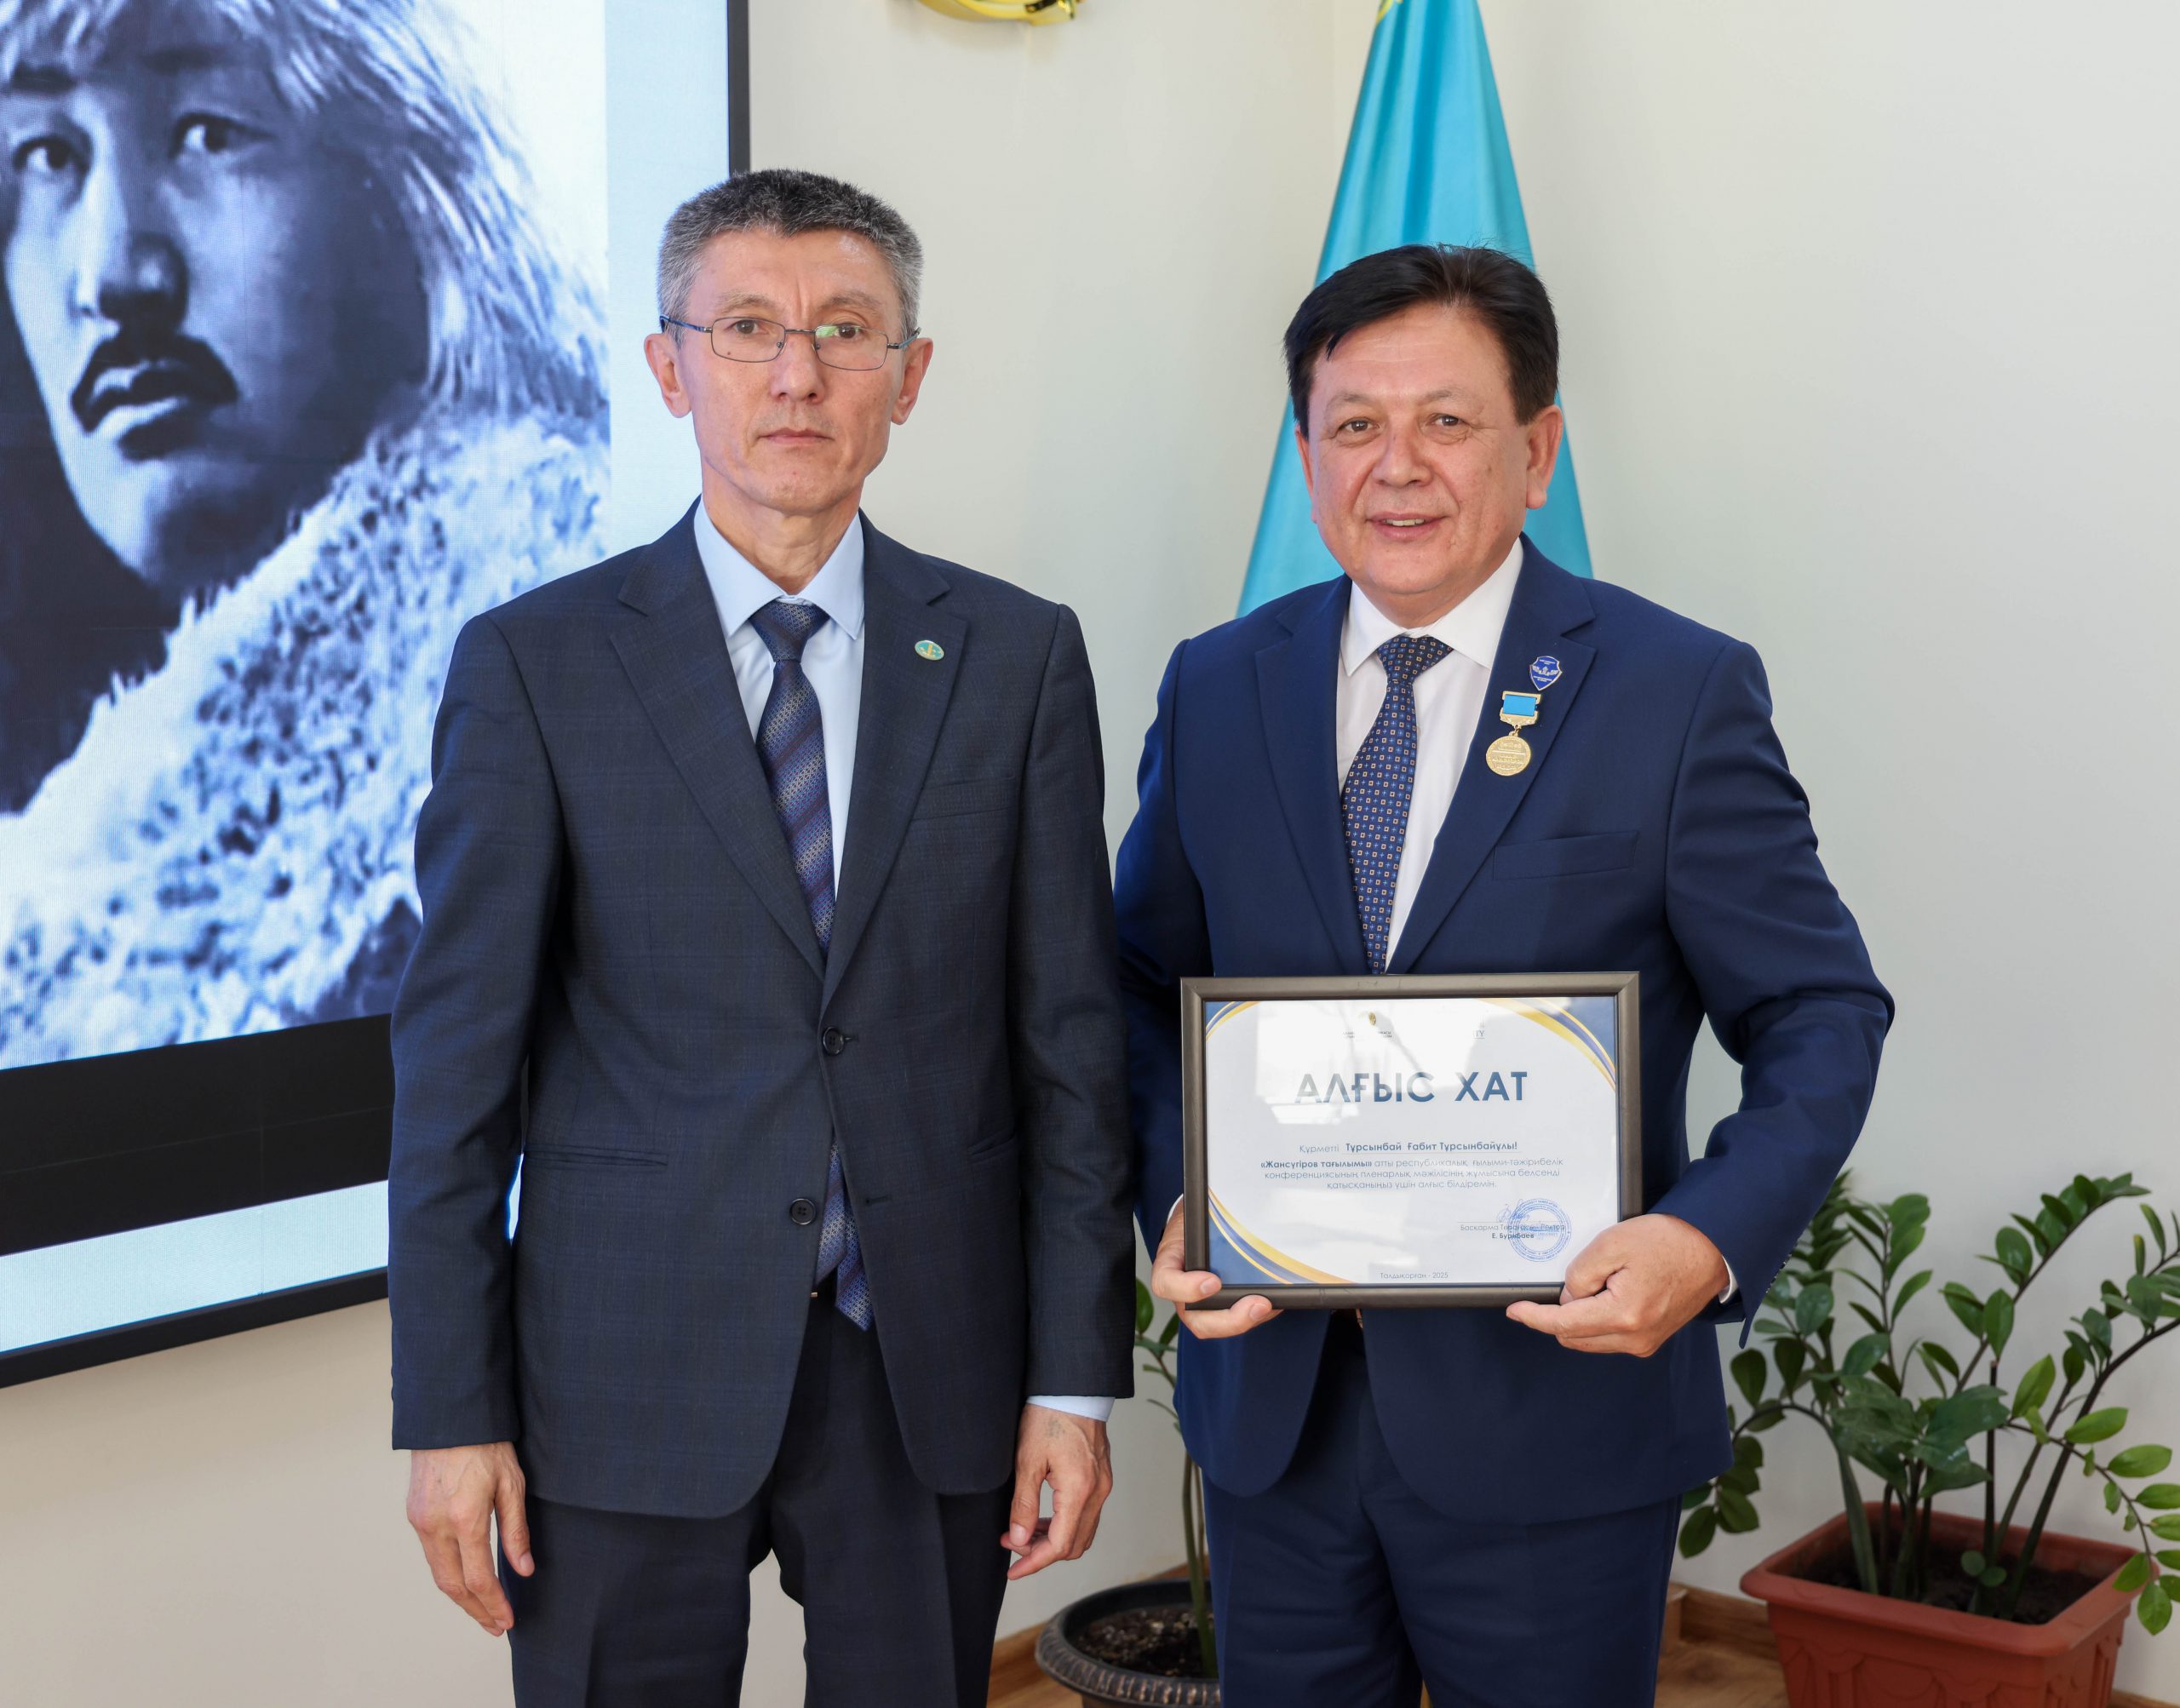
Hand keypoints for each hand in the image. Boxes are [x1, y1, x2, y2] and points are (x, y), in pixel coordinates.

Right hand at [407, 1441, 531, 1634]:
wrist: (449, 1417)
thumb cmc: (486, 1445)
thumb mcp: (512, 1484)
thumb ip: (516, 1530)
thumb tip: (524, 1569)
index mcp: (464, 1518)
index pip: (478, 1578)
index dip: (493, 1604)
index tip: (507, 1621)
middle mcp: (435, 1525)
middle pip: (453, 1585)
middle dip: (475, 1610)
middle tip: (495, 1626)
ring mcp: (420, 1521)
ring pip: (438, 1573)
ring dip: (460, 1596)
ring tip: (483, 1609)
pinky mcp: (414, 1514)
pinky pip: (431, 1554)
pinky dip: (448, 1573)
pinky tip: (465, 1579)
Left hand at [1002, 1406, 1113, 1579]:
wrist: (1073, 1388)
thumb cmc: (1049, 1417)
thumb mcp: (1027, 1461)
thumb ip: (1024, 1505)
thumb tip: (1019, 1541)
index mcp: (1079, 1490)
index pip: (1060, 1545)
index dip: (1034, 1563)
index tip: (1012, 1571)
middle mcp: (1098, 1492)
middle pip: (1074, 1545)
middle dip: (1042, 1553)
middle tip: (1012, 1544)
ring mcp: (1103, 1485)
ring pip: (1082, 1532)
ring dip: (1053, 1539)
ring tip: (1022, 1531)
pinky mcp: (1102, 1478)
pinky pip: (1087, 1515)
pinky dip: (1065, 1524)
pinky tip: (1042, 1517)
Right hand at [1149, 1201, 1280, 1339]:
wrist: (1199, 1225)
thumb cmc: (1195, 1221)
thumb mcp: (1192, 1214)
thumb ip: (1204, 1218)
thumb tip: (1235, 1207)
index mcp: (1169, 1266)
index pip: (1165, 1284)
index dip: (1186, 1289)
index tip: (1212, 1282)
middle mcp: (1183, 1293)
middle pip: (1197, 1320)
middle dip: (1229, 1320)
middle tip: (1257, 1304)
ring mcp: (1203, 1304)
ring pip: (1219, 1326)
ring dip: (1248, 1320)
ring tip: (1270, 1304)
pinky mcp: (1224, 1307)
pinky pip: (1239, 1319)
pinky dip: (1259, 1315)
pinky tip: (1276, 1302)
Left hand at [1504, 1213, 1729, 1356]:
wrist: (1711, 1249)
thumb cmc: (1667, 1242)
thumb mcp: (1612, 1244)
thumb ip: (1581, 1274)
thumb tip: (1568, 1299)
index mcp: (1624, 1316)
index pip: (1564, 1324)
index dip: (1535, 1317)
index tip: (1515, 1310)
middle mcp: (1635, 1338)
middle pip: (1574, 1337)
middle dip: (1560, 1313)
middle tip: (1573, 1279)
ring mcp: (1645, 1342)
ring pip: (1591, 1339)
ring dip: (1580, 1316)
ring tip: (1600, 1280)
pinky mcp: (1651, 1339)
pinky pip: (1609, 1336)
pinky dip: (1597, 1319)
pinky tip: (1608, 1292)